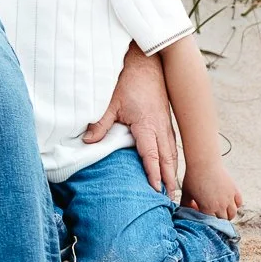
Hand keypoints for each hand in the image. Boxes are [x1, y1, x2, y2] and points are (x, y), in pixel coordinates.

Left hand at [85, 44, 176, 191]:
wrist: (146, 62)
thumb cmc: (128, 80)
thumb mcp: (110, 101)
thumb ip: (100, 123)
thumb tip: (87, 141)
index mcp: (147, 125)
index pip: (151, 155)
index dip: (154, 174)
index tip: (156, 189)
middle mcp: (161, 127)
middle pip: (167, 158)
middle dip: (168, 179)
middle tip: (170, 199)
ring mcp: (166, 123)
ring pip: (172, 152)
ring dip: (172, 170)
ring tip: (173, 189)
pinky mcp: (166, 119)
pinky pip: (172, 143)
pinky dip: (173, 157)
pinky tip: (171, 165)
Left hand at [179, 164, 241, 220]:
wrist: (204, 163)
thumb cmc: (193, 177)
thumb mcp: (186, 193)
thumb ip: (185, 205)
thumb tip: (185, 213)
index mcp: (208, 208)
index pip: (210, 222)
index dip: (206, 220)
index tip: (203, 215)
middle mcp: (221, 206)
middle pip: (223, 220)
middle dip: (217, 219)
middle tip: (213, 214)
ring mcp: (229, 198)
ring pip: (233, 214)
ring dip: (228, 214)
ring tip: (221, 210)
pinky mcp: (235, 190)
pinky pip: (239, 203)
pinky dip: (235, 205)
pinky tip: (228, 202)